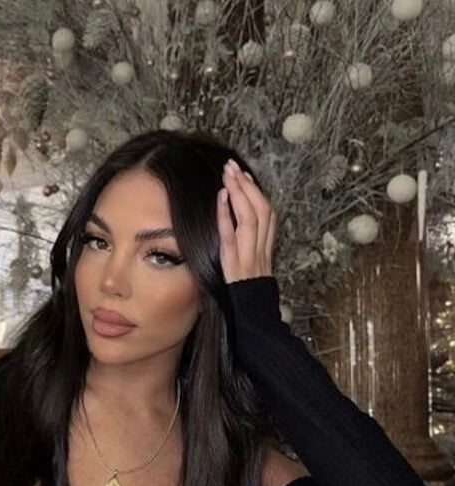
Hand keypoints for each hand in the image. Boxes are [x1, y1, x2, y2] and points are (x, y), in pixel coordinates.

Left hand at [217, 158, 276, 283]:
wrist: (255, 315)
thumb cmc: (250, 294)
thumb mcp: (253, 267)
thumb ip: (250, 247)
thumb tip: (237, 225)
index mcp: (267, 247)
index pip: (267, 213)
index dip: (257, 192)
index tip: (244, 174)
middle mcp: (261, 249)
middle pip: (262, 210)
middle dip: (247, 186)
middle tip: (232, 166)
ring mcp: (250, 256)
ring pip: (251, 218)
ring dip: (239, 193)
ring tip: (228, 175)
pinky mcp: (236, 265)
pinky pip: (232, 236)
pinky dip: (226, 215)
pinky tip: (221, 198)